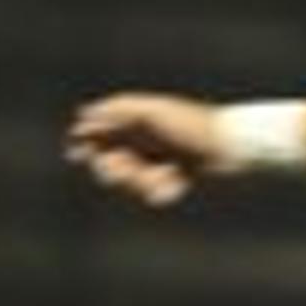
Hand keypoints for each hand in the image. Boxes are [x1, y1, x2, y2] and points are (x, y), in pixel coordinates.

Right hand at [64, 92, 224, 207]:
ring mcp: (153, 164)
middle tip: (125, 169)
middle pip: (108, 164)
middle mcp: (140, 144)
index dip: (85, 145)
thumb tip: (84, 115)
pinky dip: (162, 189)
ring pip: (129, 183)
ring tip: (164, 174)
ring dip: (142, 181)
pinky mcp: (168, 183)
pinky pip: (152, 194)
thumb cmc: (191, 124)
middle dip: (115, 171)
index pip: (99, 135)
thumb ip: (118, 111)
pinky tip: (178, 182)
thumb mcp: (152, 112)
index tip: (76, 153)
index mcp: (134, 123)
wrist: (229, 147)